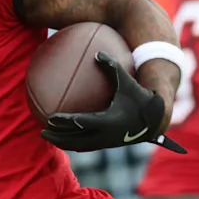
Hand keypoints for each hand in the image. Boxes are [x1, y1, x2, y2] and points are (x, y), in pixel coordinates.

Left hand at [41, 51, 186, 153]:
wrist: (155, 118)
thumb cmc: (139, 96)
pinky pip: (86, 146)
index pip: (82, 122)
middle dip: (59, 137)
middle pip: (76, 140)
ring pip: (80, 146)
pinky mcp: (108, 144)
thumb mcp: (126, 81)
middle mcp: (106, 135)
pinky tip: (62, 137)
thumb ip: (112, 66)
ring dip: (63, 143)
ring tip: (47, 136)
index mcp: (109, 121)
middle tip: (42, 131)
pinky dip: (73, 143)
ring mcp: (107, 142)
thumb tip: (97, 53)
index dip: (65, 121)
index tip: (50, 118)